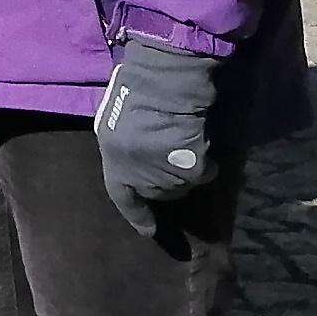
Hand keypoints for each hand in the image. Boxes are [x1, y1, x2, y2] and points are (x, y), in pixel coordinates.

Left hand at [91, 40, 222, 234]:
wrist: (163, 85)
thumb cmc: (133, 93)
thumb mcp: (112, 122)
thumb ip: (120, 147)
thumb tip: (130, 159)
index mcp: (115, 166)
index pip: (123, 199)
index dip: (137, 216)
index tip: (148, 230)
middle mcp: (142, 180)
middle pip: (157, 191)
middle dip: (161, 179)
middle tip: (166, 155)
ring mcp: (169, 178)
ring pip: (181, 184)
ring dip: (182, 171)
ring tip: (180, 143)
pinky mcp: (194, 172)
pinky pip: (204, 172)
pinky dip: (204, 163)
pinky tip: (200, 142)